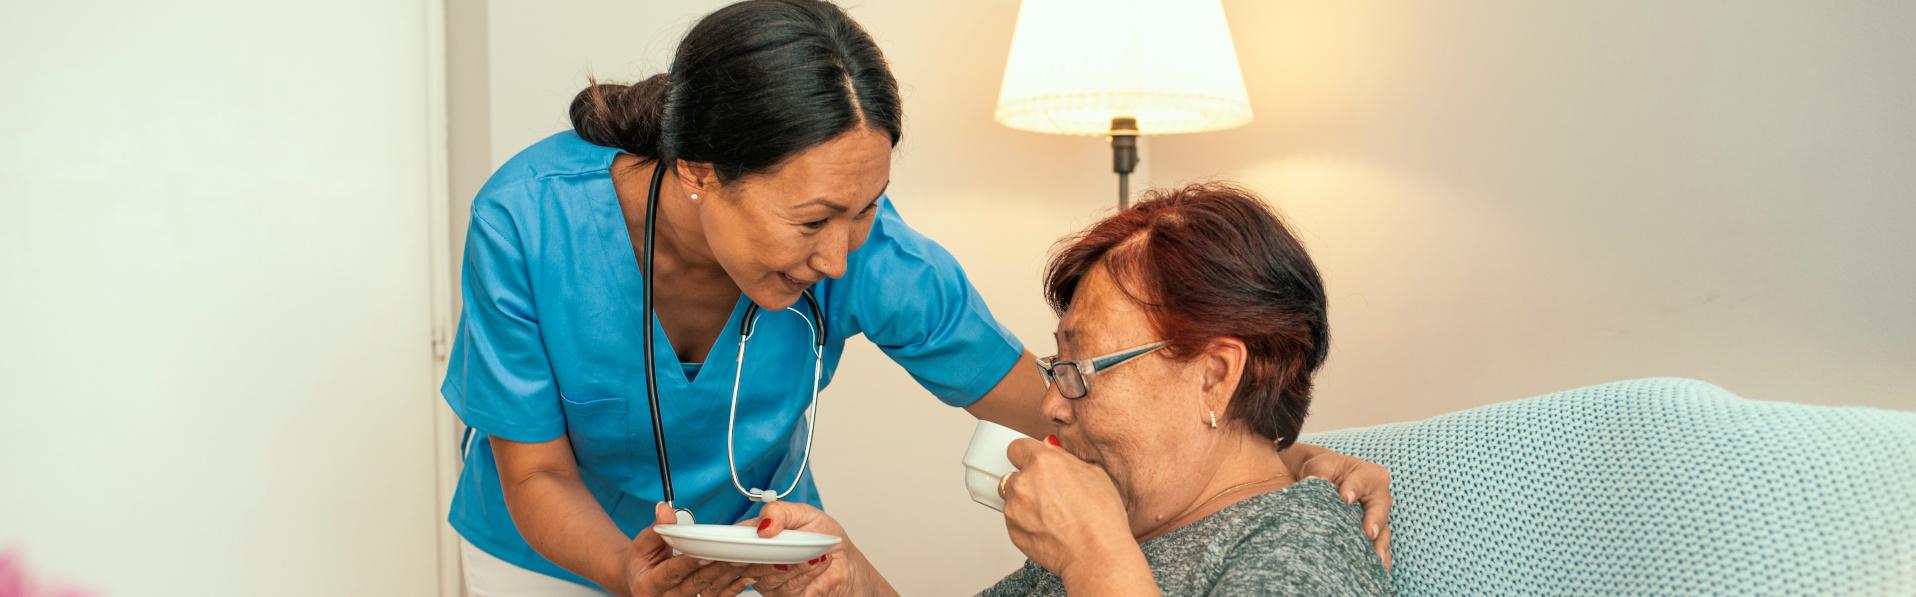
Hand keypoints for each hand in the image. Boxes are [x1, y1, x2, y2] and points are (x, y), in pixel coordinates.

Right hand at [620, 502, 754, 596]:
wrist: (639, 579)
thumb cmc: (641, 560)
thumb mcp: (643, 543)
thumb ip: (658, 528)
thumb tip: (664, 509)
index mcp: (648, 585)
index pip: (671, 572)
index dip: (689, 563)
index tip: (706, 553)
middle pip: (694, 583)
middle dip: (716, 568)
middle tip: (734, 555)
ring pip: (708, 591)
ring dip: (728, 576)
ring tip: (744, 561)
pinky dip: (733, 588)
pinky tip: (747, 577)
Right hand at [733, 502, 843, 595]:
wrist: (846, 561)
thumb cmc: (823, 536)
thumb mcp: (804, 513)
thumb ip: (781, 512)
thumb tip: (764, 525)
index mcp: (758, 537)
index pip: (736, 539)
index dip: (737, 541)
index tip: (754, 536)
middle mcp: (760, 561)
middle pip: (747, 562)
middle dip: (770, 552)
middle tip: (790, 544)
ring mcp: (770, 580)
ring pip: (768, 577)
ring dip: (794, 563)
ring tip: (812, 552)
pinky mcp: (786, 596)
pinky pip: (788, 589)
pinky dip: (806, 573)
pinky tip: (817, 561)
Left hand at [1000, 436, 1141, 581]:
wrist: (1096, 555)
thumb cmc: (1100, 518)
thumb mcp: (1095, 474)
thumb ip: (1066, 457)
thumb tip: (1052, 447)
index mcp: (1042, 463)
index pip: (1017, 448)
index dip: (1028, 455)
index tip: (1035, 463)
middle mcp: (1023, 483)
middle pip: (1015, 475)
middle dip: (1029, 481)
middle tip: (1052, 494)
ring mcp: (1014, 509)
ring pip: (1013, 499)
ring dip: (1026, 502)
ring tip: (1053, 515)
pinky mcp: (1013, 532)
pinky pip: (1014, 520)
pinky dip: (1027, 522)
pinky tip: (1050, 528)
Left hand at [1292, 448, 1393, 568]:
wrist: (1327, 478)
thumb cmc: (1327, 470)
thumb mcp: (1322, 466)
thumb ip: (1319, 474)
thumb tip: (1310, 483)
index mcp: (1369, 475)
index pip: (1362, 481)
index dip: (1354, 489)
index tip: (1345, 498)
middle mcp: (1379, 496)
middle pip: (1379, 509)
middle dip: (1374, 521)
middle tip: (1369, 533)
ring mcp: (1379, 517)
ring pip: (1383, 531)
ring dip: (1380, 546)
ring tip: (1377, 559)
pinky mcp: (1375, 533)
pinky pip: (1380, 547)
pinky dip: (1380, 558)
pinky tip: (1379, 571)